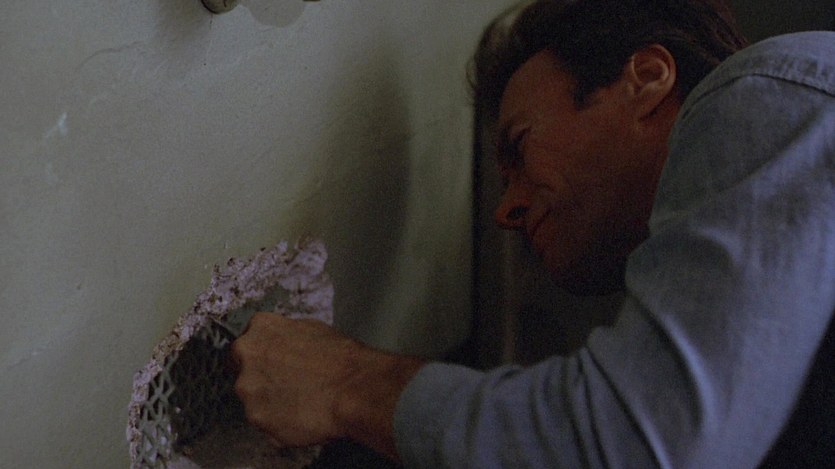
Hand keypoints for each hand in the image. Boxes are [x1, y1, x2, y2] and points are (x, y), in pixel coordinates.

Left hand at [230, 313, 424, 458]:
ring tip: (300, 402)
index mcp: (260, 329)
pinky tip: (301, 415)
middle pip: (242, 372)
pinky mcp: (257, 418)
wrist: (353, 388)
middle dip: (261, 380)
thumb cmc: (340, 358)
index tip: (269, 367)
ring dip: (270, 403)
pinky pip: (265, 423)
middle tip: (287, 386)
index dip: (258, 359)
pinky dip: (279, 423)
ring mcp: (249, 389)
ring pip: (252, 400)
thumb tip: (280, 345)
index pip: (244, 346)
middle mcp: (247, 356)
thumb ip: (283, 336)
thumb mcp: (310, 329)